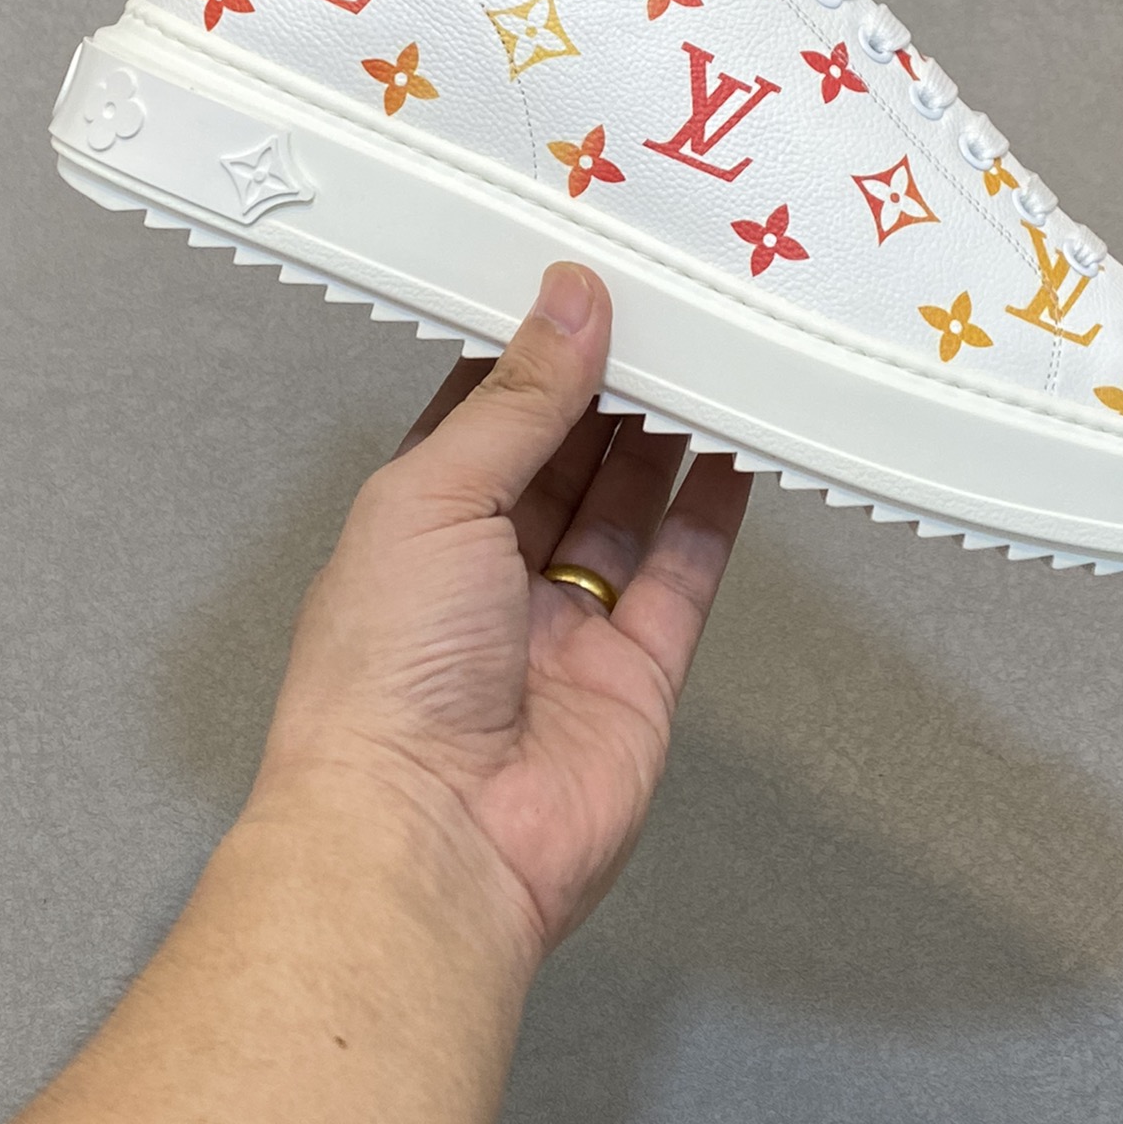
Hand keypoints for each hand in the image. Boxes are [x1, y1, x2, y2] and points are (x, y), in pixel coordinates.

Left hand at [252, 263, 751, 961]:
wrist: (430, 840)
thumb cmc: (387, 671)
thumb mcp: (435, 496)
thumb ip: (518, 400)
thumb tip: (570, 301)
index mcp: (418, 523)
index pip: (482, 415)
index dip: (531, 351)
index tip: (584, 284)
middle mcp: (489, 571)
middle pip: (564, 456)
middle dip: (608, 386)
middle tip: (665, 309)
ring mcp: (565, 624)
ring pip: (627, 508)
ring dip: (665, 438)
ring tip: (709, 359)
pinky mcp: (636, 673)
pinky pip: (683, 578)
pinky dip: (712, 514)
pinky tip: (735, 453)